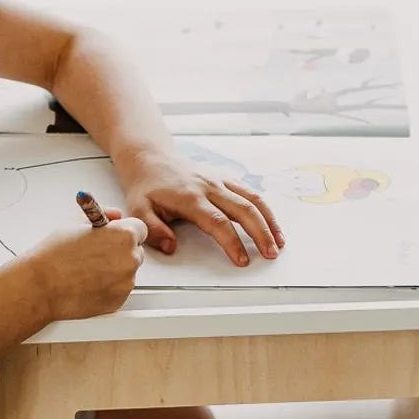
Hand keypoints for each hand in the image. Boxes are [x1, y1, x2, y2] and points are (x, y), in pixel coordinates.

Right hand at [28, 214, 147, 321]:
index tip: (115, 236)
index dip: (125, 232)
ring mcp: (126, 283)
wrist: (40, 286)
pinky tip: (88, 284)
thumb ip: (103, 216)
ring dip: (115, 271)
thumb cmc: (54, 255)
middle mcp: (130, 259)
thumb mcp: (77, 223)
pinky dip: (109, 288)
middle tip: (97, 254)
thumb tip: (115, 216)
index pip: (140, 230)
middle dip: (121, 251)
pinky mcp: (118, 301)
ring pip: (127, 273)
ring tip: (88, 271)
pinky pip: (119, 290)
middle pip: (136, 251)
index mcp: (124, 236)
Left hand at [119, 153, 283, 267]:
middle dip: (260, 233)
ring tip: (279, 242)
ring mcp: (220, 180)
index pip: (217, 222)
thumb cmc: (146, 187)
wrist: (151, 158)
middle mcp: (209, 187)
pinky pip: (250, 192)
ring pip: (252, 198)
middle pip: (243, 209)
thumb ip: (153, 230)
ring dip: (269, 221)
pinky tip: (272, 224)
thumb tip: (171, 247)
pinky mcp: (225, 178)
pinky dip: (264, 209)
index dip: (232, 242)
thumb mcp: (138, 210)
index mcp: (190, 197)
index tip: (242, 260)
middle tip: (270, 254)